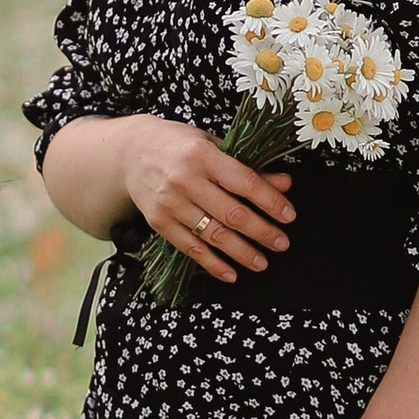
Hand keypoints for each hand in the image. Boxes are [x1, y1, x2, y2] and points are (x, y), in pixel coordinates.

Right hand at [117, 117, 293, 283]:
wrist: (130, 152)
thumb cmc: (178, 144)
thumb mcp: (213, 145)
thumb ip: (248, 167)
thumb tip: (284, 183)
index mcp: (202, 155)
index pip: (244, 183)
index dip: (270, 202)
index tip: (288, 216)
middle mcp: (185, 180)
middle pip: (232, 214)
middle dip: (261, 232)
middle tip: (281, 243)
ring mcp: (170, 203)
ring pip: (213, 235)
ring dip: (242, 253)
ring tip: (261, 262)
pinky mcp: (159, 222)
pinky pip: (191, 248)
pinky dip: (212, 264)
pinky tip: (231, 273)